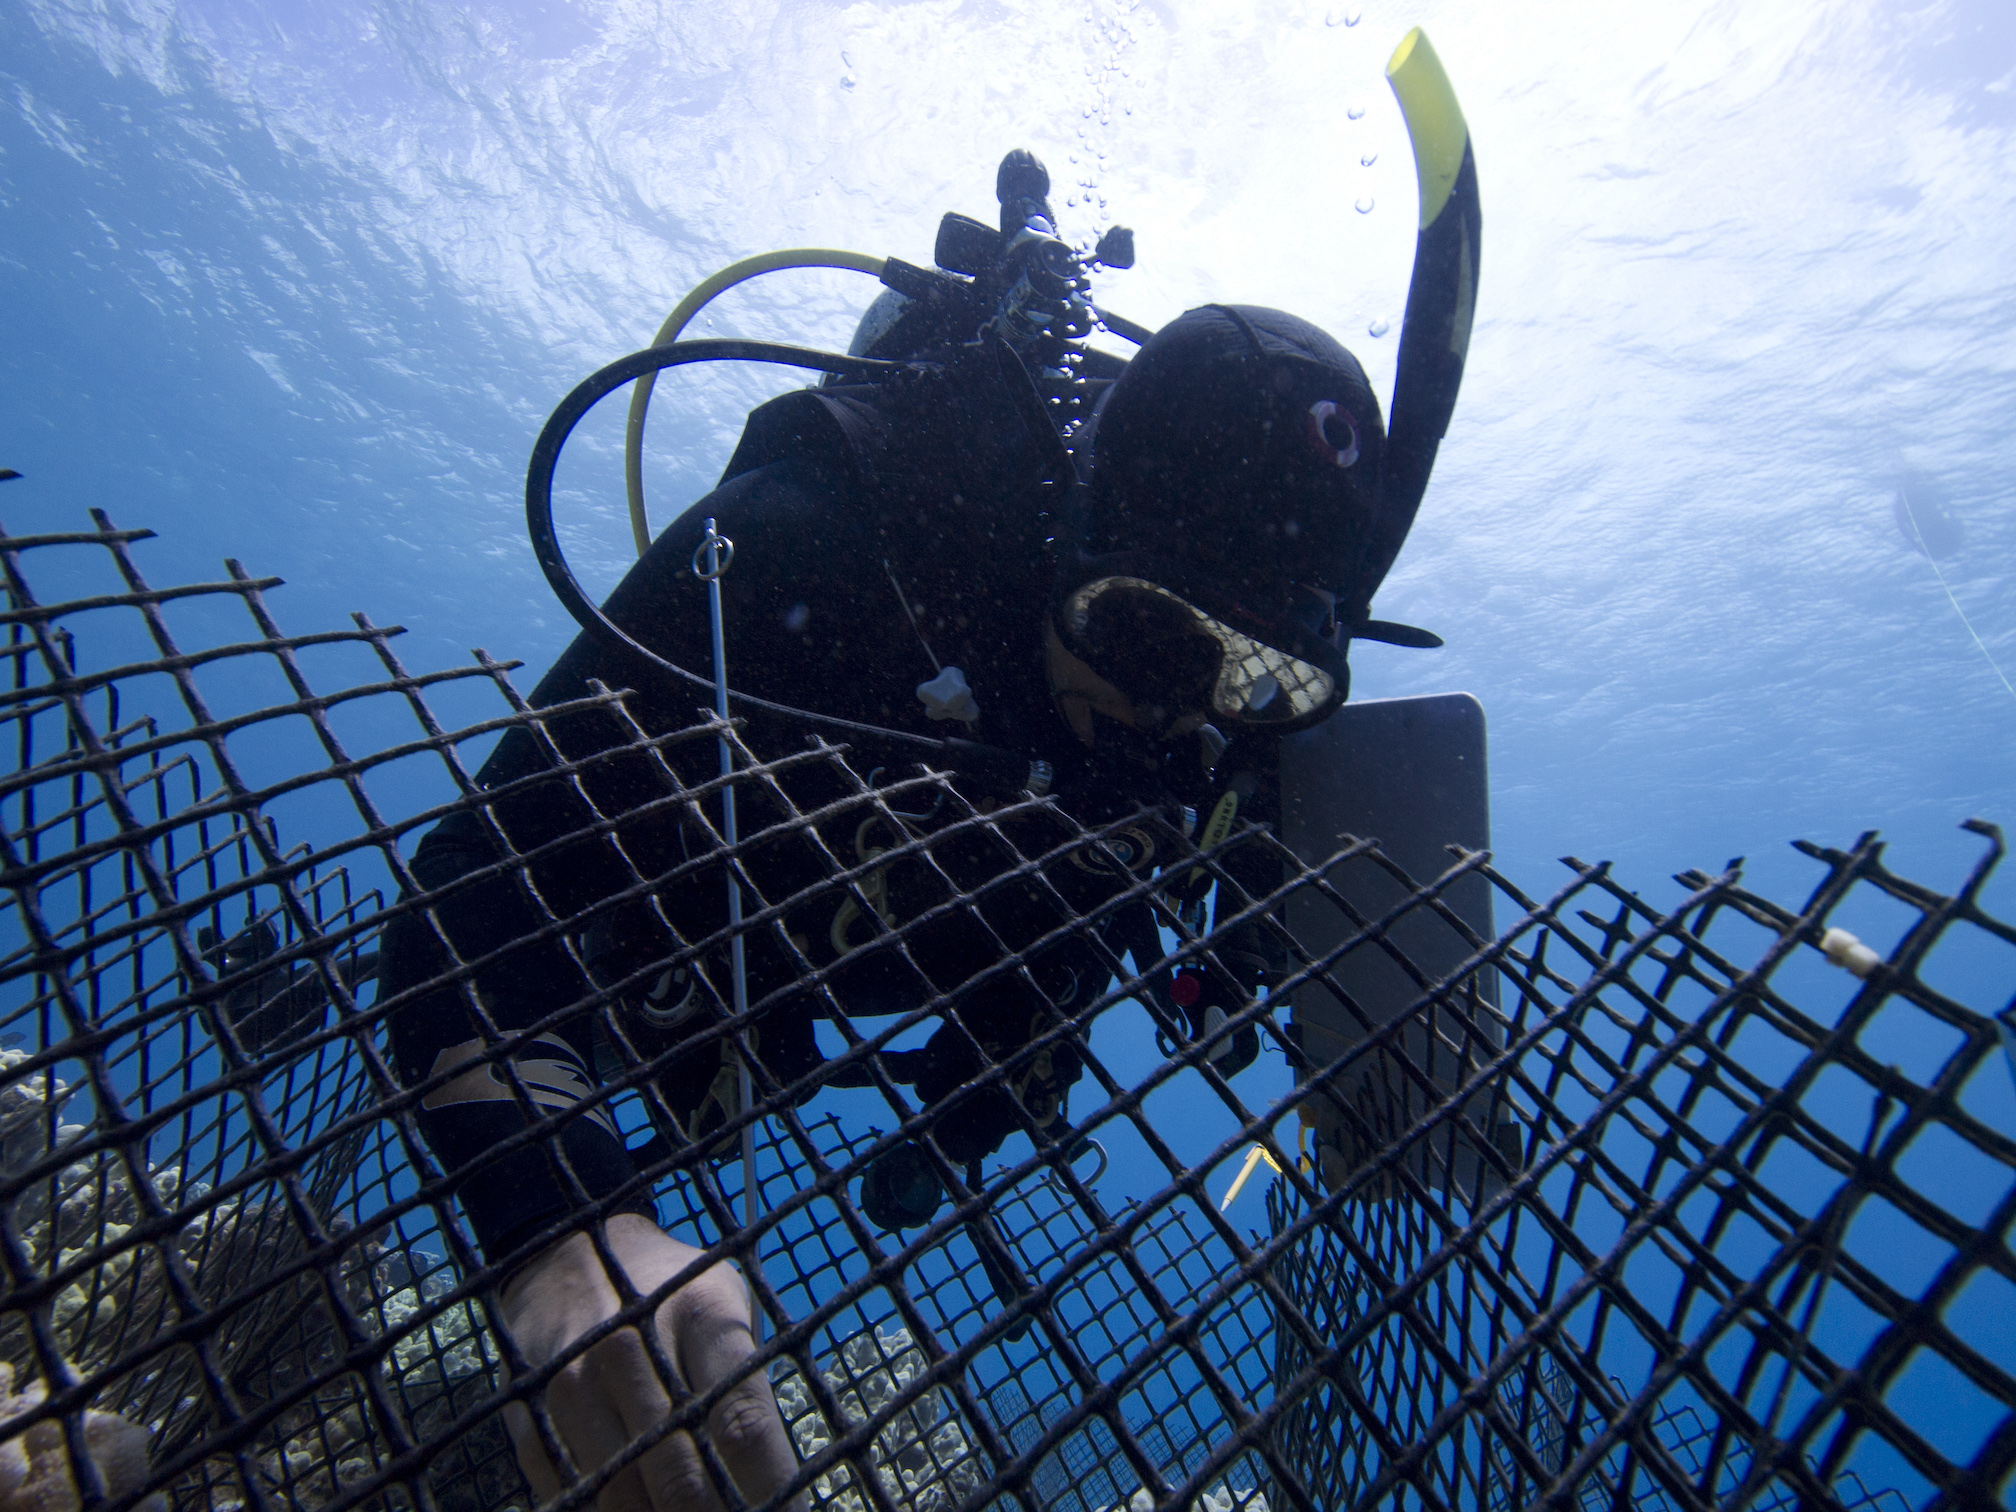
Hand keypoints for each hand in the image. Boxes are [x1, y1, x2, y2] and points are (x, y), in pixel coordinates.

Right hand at [498, 1214, 802, 1511]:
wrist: (563, 1255)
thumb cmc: (670, 1291)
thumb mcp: (724, 1306)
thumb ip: (745, 1389)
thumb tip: (771, 1489)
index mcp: (699, 1315)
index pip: (742, 1428)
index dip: (771, 1491)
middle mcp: (630, 1351)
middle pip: (682, 1478)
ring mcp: (572, 1389)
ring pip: (625, 1500)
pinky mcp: (530, 1423)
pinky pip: (575, 1497)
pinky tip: (642, 1510)